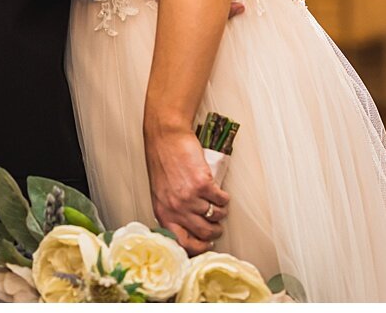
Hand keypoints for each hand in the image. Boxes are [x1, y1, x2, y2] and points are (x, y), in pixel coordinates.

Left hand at [144, 123, 229, 254]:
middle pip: (203, 232)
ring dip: (221, 213)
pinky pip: (221, 199)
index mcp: (163, 213)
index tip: (206, 245)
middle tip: (217, 227)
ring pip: (214, 215)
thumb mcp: (161, 193)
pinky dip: (225, 199)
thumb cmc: (163, 162)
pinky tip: (222, 195)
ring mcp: (190, 197)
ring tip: (220, 207)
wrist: (167, 139)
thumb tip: (188, 224)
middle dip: (214, 232)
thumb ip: (172, 210)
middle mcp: (176, 209)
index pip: (182, 242)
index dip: (198, 247)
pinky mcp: (203, 184)